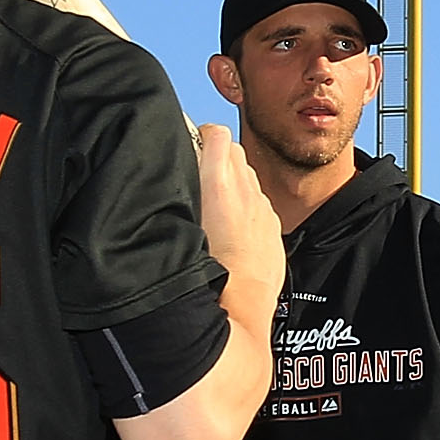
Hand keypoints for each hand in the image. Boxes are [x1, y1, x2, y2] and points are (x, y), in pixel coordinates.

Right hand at [193, 124, 283, 308]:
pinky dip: (247, 209)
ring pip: (247, 179)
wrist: (242, 305)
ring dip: (232, 183)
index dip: (202, 136)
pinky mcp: (273, 226)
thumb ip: (176, 194)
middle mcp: (246, 189)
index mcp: (219, 183)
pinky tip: (233, 231)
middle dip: (216, 157)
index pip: (216, 134)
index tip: (190, 146)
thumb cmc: (207, 271)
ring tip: (213, 207)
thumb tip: (166, 180)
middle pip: (233, 151)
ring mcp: (263, 207)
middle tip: (198, 174)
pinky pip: (259, 206)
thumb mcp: (180, 225)